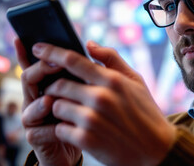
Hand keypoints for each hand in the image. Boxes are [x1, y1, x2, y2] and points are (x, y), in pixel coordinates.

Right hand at [14, 38, 81, 165]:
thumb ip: (90, 67)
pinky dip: (48, 128)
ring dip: (40, 102)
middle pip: (29, 78)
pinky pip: (38, 131)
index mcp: (49, 83)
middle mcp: (37, 97)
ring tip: (49, 99)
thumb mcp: (93, 87)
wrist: (90, 143)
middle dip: (39, 70)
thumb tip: (90, 44)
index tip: (22, 38)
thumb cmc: (89, 112)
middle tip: (53, 64)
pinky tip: (61, 126)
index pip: (35, 64)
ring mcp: (35, 117)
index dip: (26, 52)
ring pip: (29, 105)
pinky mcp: (38, 137)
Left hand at [23, 40, 175, 165]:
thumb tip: (89, 44)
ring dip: (59, 108)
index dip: (50, 52)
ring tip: (72, 112)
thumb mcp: (135, 80)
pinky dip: (63, 128)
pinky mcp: (86, 139)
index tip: (37, 47)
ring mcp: (92, 119)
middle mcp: (100, 97)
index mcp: (112, 80)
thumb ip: (111, 59)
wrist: (156, 149)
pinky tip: (76, 129)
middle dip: (54, 86)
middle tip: (58, 91)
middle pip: (58, 84)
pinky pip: (59, 128)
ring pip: (56, 106)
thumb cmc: (145, 112)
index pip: (72, 60)